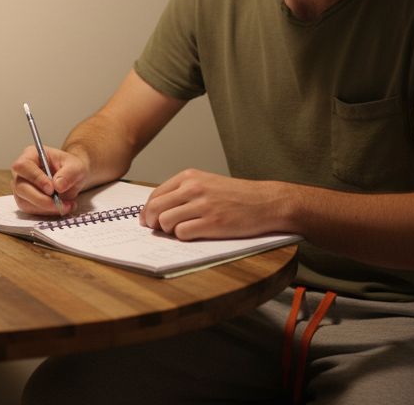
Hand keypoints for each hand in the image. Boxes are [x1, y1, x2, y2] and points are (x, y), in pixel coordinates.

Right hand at [11, 144, 90, 215]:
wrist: (72, 178)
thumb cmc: (71, 168)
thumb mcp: (76, 167)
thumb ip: (69, 174)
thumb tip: (58, 186)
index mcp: (31, 155)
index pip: (23, 166)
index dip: (35, 178)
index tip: (51, 189)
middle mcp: (22, 172)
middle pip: (21, 187)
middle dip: (41, 199)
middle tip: (60, 203)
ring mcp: (21, 187)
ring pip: (25, 202)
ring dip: (46, 208)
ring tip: (67, 205)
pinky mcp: (25, 200)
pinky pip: (31, 210)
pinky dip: (47, 212)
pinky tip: (62, 207)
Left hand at [140, 169, 289, 239]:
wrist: (264, 202)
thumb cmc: (236, 195)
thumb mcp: (207, 182)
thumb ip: (183, 191)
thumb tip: (157, 210)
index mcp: (189, 177)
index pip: (155, 195)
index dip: (148, 211)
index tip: (148, 220)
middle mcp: (193, 188)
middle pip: (155, 209)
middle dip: (152, 222)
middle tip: (158, 229)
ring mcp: (202, 206)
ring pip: (165, 222)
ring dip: (168, 231)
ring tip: (179, 231)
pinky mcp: (212, 223)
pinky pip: (182, 233)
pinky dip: (183, 237)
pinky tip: (194, 233)